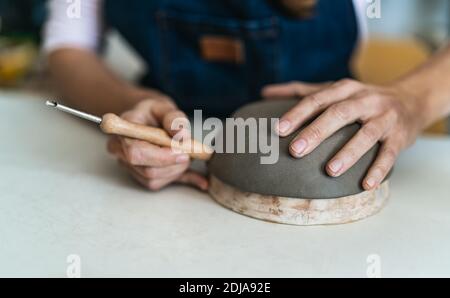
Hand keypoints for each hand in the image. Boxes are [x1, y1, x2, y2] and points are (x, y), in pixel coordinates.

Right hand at [107, 97, 207, 190]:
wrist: (149, 119)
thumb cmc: (153, 112)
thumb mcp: (164, 107)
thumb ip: (174, 118)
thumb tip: (181, 134)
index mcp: (124, 131)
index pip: (135, 153)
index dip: (160, 156)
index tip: (181, 150)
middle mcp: (121, 151)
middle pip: (146, 170)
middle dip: (174, 164)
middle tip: (190, 152)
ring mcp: (130, 166)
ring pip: (154, 180)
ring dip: (177, 170)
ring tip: (187, 154)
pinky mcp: (143, 177)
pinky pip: (164, 184)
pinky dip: (185, 180)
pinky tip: (201, 181)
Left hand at [262, 79, 423, 189]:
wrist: (411, 100)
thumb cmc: (361, 99)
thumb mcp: (334, 90)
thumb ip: (300, 91)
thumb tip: (264, 92)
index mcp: (344, 89)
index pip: (317, 99)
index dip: (298, 114)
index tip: (278, 130)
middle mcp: (364, 100)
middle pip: (339, 113)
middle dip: (316, 132)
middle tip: (295, 151)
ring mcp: (384, 117)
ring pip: (366, 133)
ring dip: (348, 152)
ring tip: (330, 171)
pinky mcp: (399, 136)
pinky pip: (389, 153)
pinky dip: (379, 168)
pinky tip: (365, 184)